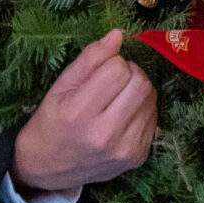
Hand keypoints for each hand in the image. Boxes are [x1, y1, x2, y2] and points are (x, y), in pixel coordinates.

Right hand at [11, 30, 156, 194]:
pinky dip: (142, 108)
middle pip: (141, 83)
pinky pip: (154, 117)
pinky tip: (124, 113)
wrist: (50, 167)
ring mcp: (125, 150)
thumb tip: (118, 35)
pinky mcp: (138, 157)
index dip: (111, 63)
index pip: (118, 70)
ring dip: (138, 89)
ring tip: (118, 97)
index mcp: (80, 113)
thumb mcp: (61, 86)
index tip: (100, 72)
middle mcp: (105, 135)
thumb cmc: (52, 121)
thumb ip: (89, 59)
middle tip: (113, 80)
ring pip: (151, 98)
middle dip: (130, 72)